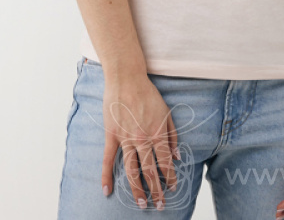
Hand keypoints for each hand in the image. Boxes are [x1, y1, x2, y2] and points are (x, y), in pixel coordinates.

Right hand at [101, 73, 179, 208]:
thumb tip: (177, 157)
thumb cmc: (148, 94)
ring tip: (141, 203)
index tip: (172, 188)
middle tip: (159, 205)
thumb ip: (172, 136)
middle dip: (156, 189)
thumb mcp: (167, 113)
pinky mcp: (112, 136)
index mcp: (158, 134)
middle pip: (150, 170)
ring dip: (137, 188)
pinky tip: (107, 191)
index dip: (170, 177)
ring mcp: (126, 139)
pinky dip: (106, 176)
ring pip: (131, 169)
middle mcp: (143, 139)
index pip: (166, 162)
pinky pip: (108, 159)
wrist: (127, 80)